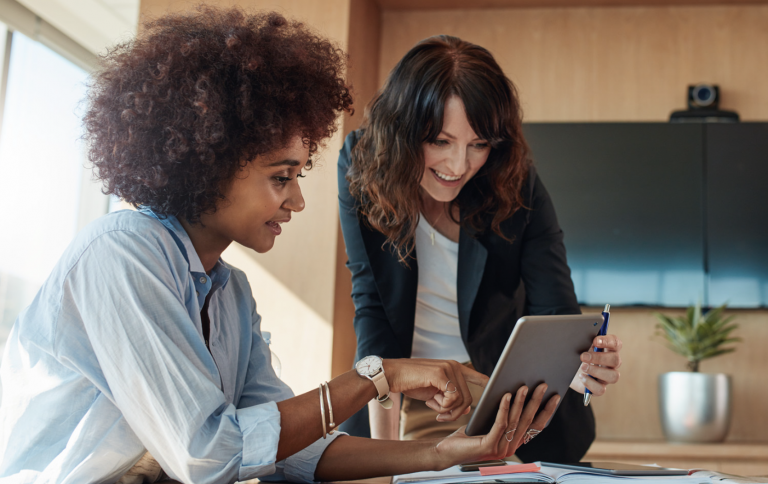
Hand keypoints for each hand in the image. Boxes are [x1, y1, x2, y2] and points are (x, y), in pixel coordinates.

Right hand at [383, 359, 488, 420]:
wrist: (393, 375)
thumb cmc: (412, 383)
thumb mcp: (434, 393)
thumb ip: (450, 398)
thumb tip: (468, 408)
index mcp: (454, 368)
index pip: (478, 376)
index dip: (489, 385)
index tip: (498, 393)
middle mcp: (454, 366)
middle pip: (469, 397)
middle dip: (457, 412)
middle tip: (442, 417)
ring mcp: (448, 368)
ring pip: (462, 400)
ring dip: (449, 411)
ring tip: (436, 410)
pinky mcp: (440, 374)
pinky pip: (452, 398)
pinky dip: (444, 406)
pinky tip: (433, 405)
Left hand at [431, 383, 558, 467]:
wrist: (448, 450)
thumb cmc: (468, 435)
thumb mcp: (490, 422)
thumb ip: (504, 414)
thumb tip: (515, 391)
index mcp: (514, 442)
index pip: (536, 426)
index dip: (546, 411)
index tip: (555, 396)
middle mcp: (511, 447)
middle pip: (528, 421)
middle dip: (536, 401)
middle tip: (543, 385)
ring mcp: (501, 448)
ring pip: (515, 420)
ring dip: (521, 401)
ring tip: (524, 386)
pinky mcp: (489, 445)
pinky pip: (500, 423)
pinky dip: (504, 408)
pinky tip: (506, 395)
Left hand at [569, 334, 622, 395]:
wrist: (564, 369)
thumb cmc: (574, 354)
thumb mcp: (578, 344)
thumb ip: (583, 337)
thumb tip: (583, 329)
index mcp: (608, 349)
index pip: (616, 343)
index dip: (608, 342)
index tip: (595, 341)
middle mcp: (611, 364)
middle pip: (616, 360)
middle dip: (599, 358)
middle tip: (583, 356)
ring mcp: (606, 377)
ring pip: (613, 376)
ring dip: (597, 371)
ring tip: (583, 367)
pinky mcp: (598, 388)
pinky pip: (601, 389)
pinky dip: (591, 384)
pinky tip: (581, 377)